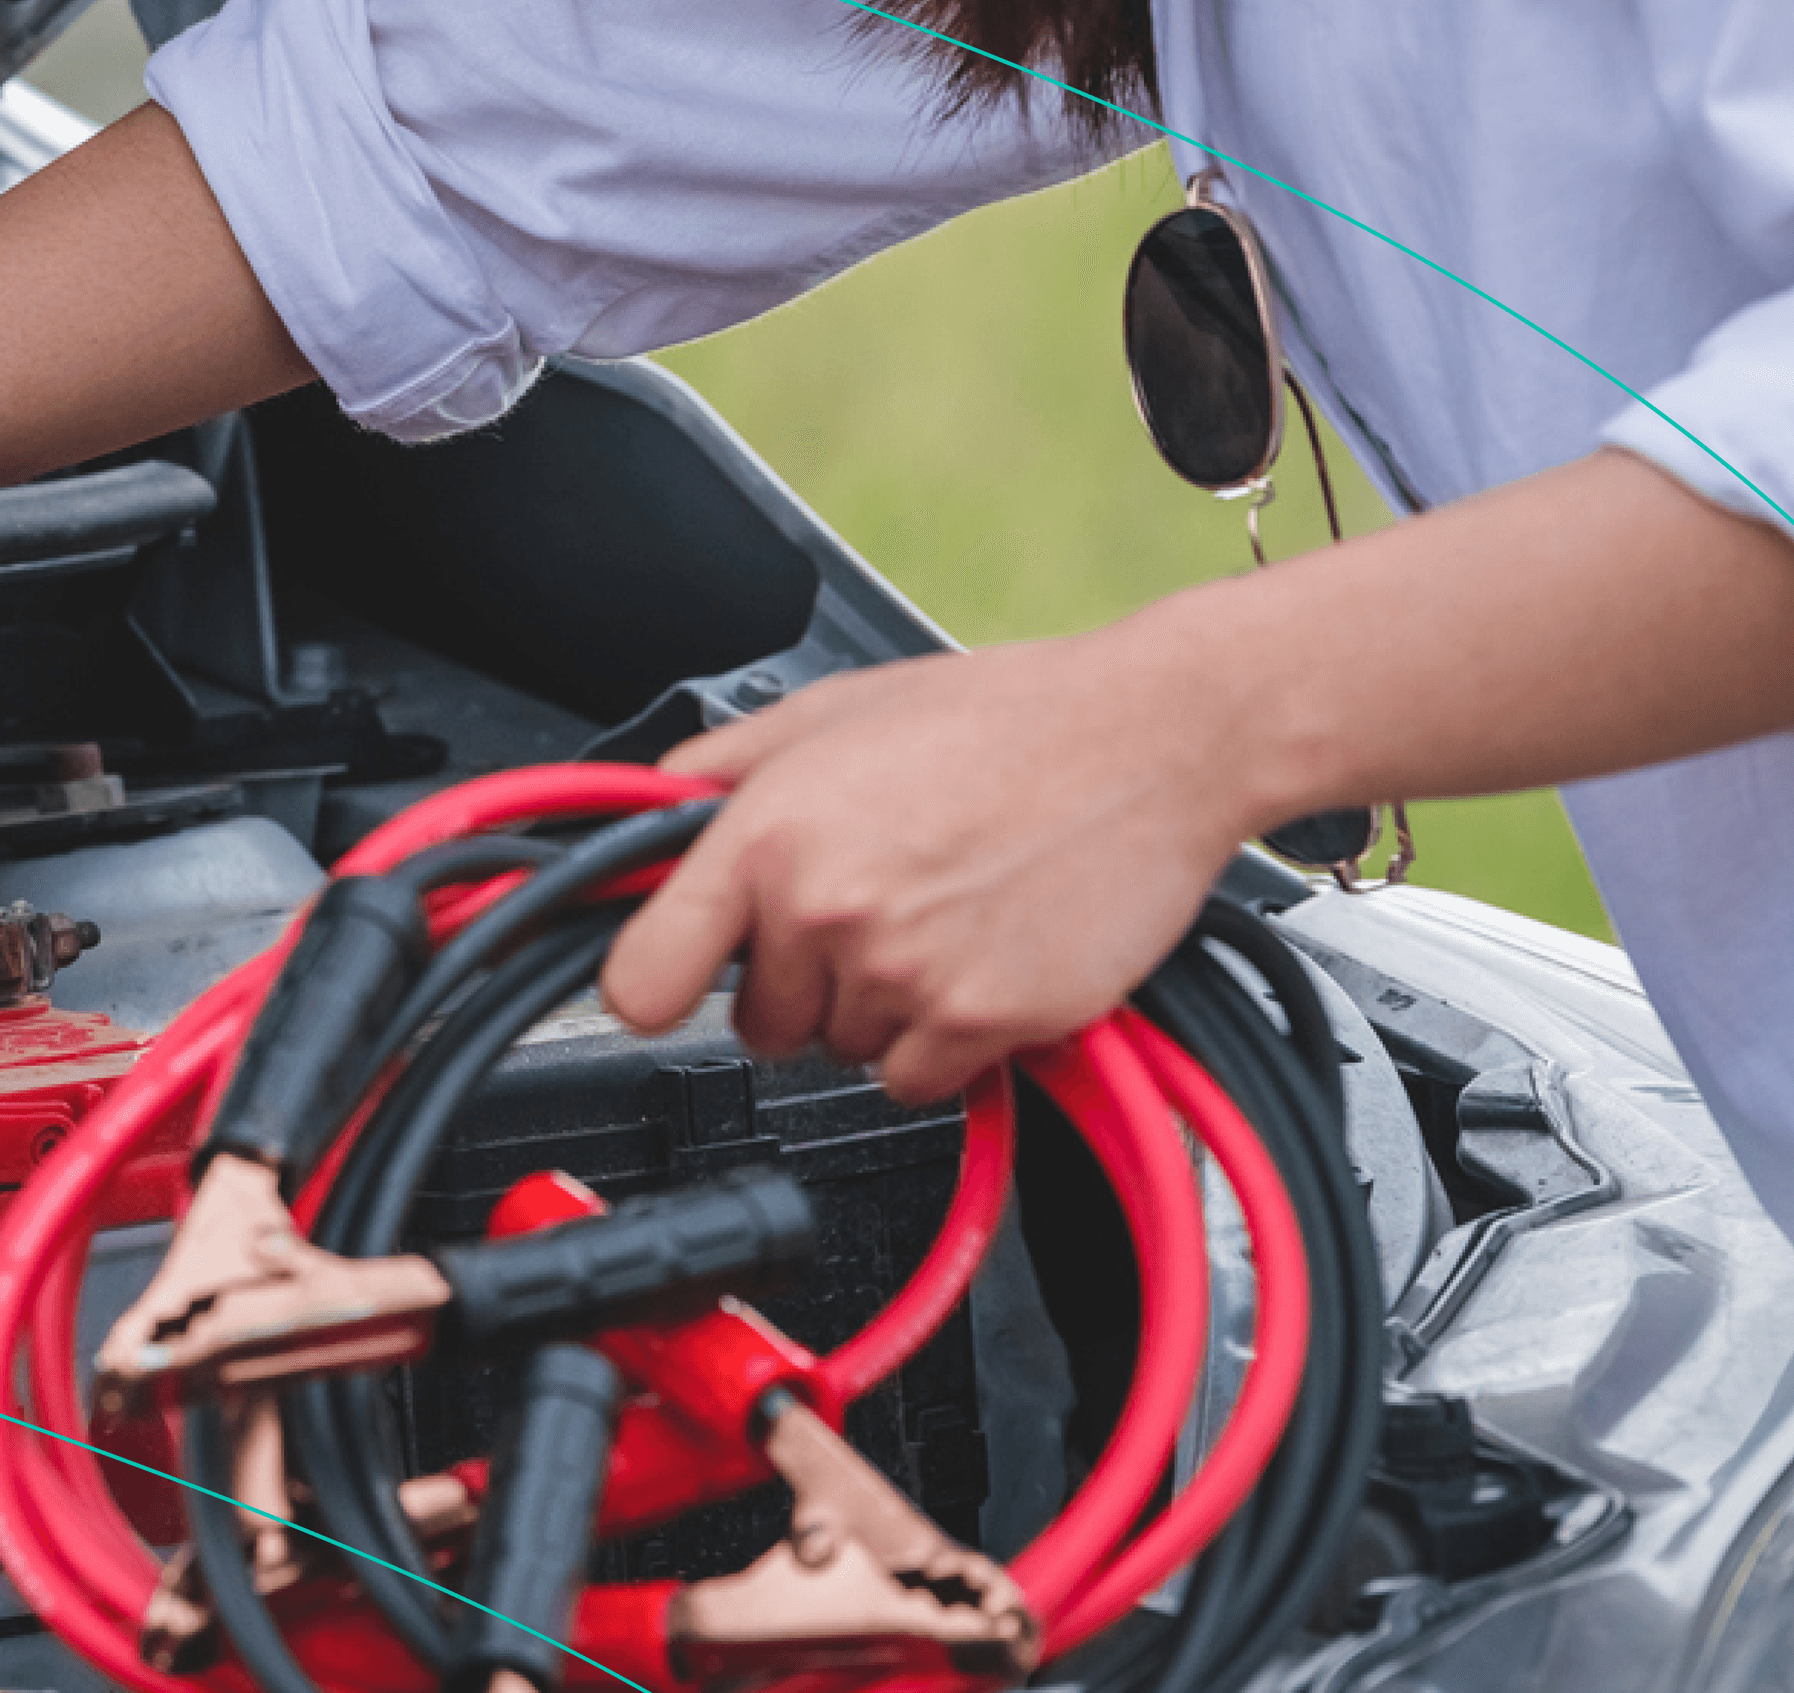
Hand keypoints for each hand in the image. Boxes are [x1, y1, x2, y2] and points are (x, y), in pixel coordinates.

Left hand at [594, 631, 1274, 1104]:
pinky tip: (974, 958)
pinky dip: (940, 1041)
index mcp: (768, 837)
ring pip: (841, 1051)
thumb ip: (716, 773)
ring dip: (875, 1006)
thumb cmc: (999, 717)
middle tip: (867, 907)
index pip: (641, 982)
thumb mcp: (828, 713)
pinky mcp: (985, 1023)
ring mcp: (906, 977)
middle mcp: (827, 914)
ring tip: (935, 915)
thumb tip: (640, 820)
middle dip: (797, 979)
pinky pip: (914, 1080)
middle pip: (756, 1023)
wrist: (1153, 736)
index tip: (672, 981)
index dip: (652, 986)